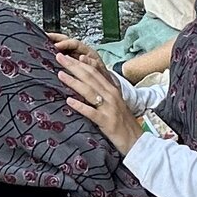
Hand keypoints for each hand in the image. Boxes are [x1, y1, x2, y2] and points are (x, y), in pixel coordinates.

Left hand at [53, 40, 144, 156]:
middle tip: (59, 57)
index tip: (67, 55)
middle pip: (90, 77)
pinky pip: (92, 113)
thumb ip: (102, 92)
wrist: (137, 140)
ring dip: (74, 82)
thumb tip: (86, 82)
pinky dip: (81, 106)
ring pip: (90, 91)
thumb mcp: (114, 103)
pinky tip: (69, 101)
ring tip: (60, 75)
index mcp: (112, 89)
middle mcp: (111, 95)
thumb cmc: (123, 122)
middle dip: (74, 66)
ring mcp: (109, 108)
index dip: (81, 63)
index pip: (95, 72)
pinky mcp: (107, 122)